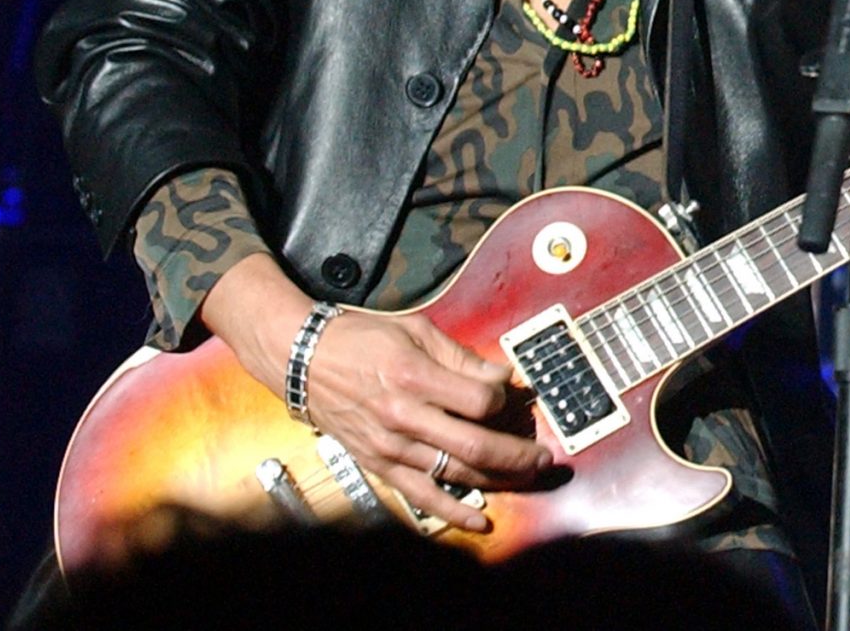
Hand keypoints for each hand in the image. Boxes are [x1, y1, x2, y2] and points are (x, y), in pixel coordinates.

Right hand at [202, 255, 548, 532]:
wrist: (304, 360)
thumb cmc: (361, 339)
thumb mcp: (415, 331)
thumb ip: (461, 357)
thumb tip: (503, 376)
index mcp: (416, 377)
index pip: (481, 401)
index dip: (506, 399)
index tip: (515, 394)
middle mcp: (405, 417)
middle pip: (476, 445)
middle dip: (518, 453)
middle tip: (545, 455)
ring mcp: (392, 446)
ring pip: (457, 471)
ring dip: (500, 478)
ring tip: (529, 475)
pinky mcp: (381, 464)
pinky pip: (422, 495)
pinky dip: (453, 510)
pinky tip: (480, 519)